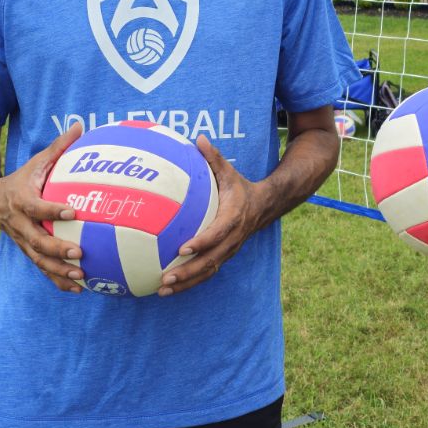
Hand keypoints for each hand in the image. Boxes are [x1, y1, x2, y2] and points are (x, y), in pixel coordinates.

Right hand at [0, 122, 86, 292]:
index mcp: (21, 201)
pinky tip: (78, 289)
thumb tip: (81, 125)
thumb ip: (58, 147)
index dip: (53, 211)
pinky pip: (42, 269)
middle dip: (58, 249)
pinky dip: (57, 280)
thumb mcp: (35, 162)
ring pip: (38, 260)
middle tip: (80, 253)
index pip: (37, 208)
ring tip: (81, 277)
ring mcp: (21, 241)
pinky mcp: (26, 251)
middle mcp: (19, 224)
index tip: (72, 212)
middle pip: (37, 241)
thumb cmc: (20, 178)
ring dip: (58, 271)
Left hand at [158, 136, 265, 296]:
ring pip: (208, 271)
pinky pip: (206, 272)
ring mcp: (229, 250)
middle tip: (165, 277)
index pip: (218, 233)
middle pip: (210, 260)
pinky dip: (189, 282)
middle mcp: (232, 239)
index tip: (182, 248)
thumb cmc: (239, 187)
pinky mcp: (224, 257)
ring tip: (162, 289)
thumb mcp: (229, 172)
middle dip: (188, 272)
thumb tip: (198, 138)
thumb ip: (214, 158)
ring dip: (186, 283)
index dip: (202, 242)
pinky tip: (168, 288)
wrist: (264, 206)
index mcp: (233, 218)